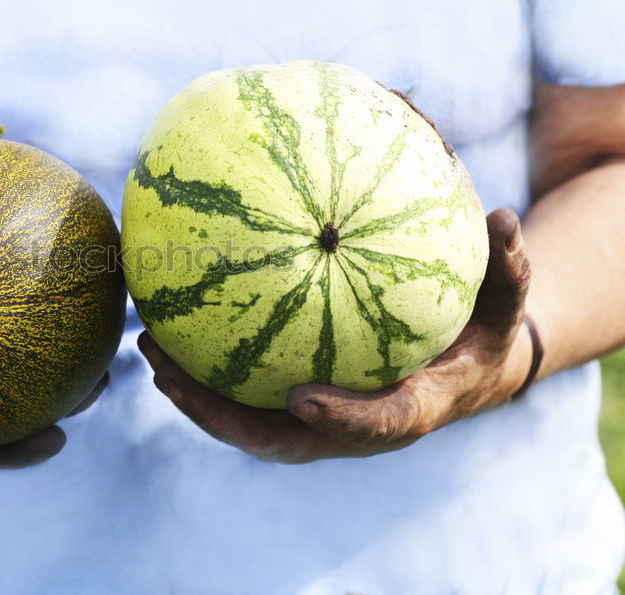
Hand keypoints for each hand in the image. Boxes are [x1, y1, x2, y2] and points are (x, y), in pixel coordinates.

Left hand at [139, 208, 532, 462]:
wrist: (458, 370)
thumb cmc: (478, 335)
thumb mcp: (503, 304)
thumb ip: (508, 268)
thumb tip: (503, 216)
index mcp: (408, 408)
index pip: (378, 424)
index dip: (341, 418)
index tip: (301, 397)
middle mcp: (351, 426)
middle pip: (279, 438)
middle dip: (219, 416)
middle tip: (167, 373)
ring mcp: (316, 421)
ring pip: (246, 421)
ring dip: (193, 393)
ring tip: (147, 346)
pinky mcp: (294, 404)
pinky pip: (243, 391)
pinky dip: (204, 366)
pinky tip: (171, 322)